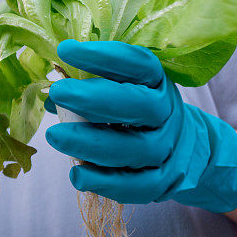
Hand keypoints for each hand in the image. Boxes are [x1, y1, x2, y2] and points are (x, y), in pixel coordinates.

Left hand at [45, 40, 236, 212]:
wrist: (187, 147)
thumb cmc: (141, 109)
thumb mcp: (127, 87)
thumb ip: (92, 84)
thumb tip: (48, 89)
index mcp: (157, 81)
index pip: (135, 63)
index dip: (101, 56)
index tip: (66, 49)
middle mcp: (166, 112)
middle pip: (136, 105)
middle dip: (93, 99)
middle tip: (58, 91)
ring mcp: (167, 148)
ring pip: (134, 149)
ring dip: (90, 143)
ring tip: (54, 135)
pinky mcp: (163, 181)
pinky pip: (137, 186)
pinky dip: (105, 183)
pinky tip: (77, 175)